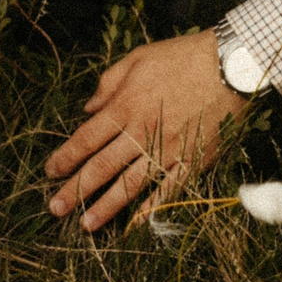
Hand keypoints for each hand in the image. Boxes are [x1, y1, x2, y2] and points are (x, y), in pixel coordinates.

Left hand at [45, 31, 248, 231]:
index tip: (50, 172)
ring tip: (86, 225)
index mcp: (125, 106)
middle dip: (75, 190)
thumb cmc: (183, 57)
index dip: (65, 157)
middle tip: (55, 209)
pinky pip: (168, 190)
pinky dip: (151, 208)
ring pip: (130, 185)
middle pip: (101, 167)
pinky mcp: (192, 160)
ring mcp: (167, 150)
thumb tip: (88, 108)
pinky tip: (135, 224)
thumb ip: (109, 83)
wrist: (231, 66)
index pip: (86, 139)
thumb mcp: (138, 57)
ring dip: (105, 207)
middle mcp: (141, 132)